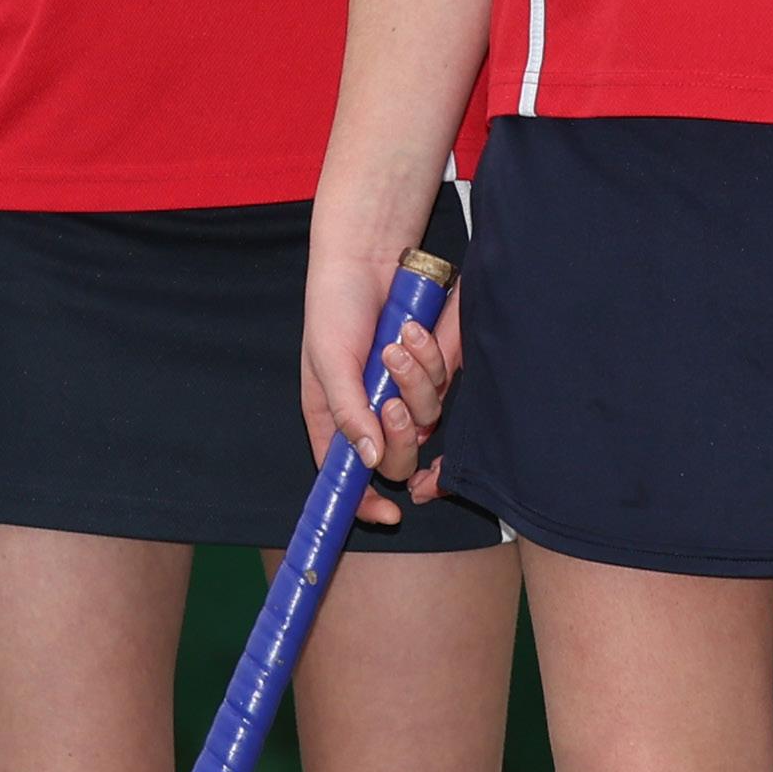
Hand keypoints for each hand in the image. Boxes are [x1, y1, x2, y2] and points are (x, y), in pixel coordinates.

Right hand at [305, 224, 457, 529]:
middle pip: (398, 457)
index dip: (365, 501)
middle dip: (400, 433)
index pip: (348, 476)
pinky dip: (430, 359)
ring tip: (396, 342)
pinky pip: (443, 383)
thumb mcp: (329, 363)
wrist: (369, 258)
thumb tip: (370, 459)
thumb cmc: (334, 309)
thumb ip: (348, 413)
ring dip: (415, 382)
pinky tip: (413, 330)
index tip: (387, 513)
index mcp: (335, 419)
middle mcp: (370, 413)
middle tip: (391, 403)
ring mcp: (402, 392)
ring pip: (426, 418)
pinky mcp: (428, 370)